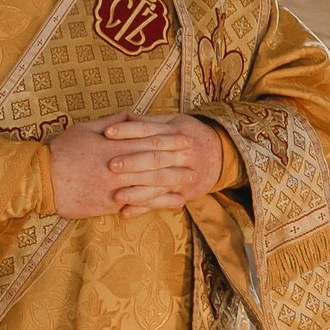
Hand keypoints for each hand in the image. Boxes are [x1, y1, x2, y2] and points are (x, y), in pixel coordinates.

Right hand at [48, 110, 222, 219]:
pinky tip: (172, 203)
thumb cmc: (61, 151)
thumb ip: (112, 121)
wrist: (39, 180)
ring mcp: (114, 188)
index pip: (148, 142)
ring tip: (190, 181)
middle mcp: (117, 167)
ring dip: (173, 183)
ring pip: (150, 185)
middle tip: (196, 160)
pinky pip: (139, 204)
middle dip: (177, 162)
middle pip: (154, 163)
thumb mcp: (85, 128)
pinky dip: (157, 203)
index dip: (170, 141)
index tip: (186, 139)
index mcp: (112, 146)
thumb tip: (133, 114)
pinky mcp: (109, 205)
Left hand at [104, 113, 230, 212]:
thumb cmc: (191, 135)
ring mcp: (184, 174)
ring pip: (158, 183)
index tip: (107, 133)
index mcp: (177, 133)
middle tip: (110, 165)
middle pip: (155, 158)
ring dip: (137, 191)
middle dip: (133, 162)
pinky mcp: (183, 192)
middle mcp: (182, 154)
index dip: (128, 131)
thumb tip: (125, 116)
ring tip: (115, 195)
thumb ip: (151, 122)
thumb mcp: (175, 122)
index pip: (150, 131)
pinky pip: (161, 201)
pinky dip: (143, 208)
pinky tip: (125, 212)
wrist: (221, 155)